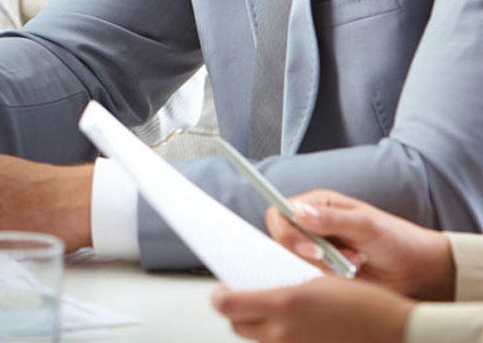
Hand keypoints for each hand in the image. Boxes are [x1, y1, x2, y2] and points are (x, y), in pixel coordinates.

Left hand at [212, 276, 414, 342]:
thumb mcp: (317, 281)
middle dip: (236, 311)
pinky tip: (297, 329)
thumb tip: (261, 280)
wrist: (396, 335)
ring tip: (275, 313)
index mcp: (283, 304)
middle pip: (237, 326)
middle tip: (245, 298)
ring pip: (259, 340)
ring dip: (259, 327)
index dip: (219, 296)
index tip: (221, 289)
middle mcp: (283, 334)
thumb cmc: (363, 303)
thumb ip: (284, 284)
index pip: (227, 304)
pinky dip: (281, 339)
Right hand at [264, 189, 453, 299]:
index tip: (312, 248)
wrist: (419, 272)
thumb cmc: (396, 239)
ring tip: (354, 262)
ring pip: (297, 261)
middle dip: (308, 253)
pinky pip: (312, 278)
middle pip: (284, 239)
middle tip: (336, 258)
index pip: (281, 212)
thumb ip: (331, 218)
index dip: (287, 231)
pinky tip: (352, 274)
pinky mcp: (326, 272)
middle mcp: (313, 225)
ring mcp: (318, 250)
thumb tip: (298, 211)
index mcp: (318, 205)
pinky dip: (330, 279)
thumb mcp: (366, 224)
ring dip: (325, 266)